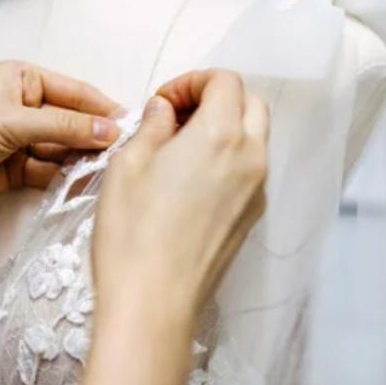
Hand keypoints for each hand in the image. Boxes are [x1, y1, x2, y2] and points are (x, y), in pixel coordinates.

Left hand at [0, 61, 119, 261]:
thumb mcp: (12, 122)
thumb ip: (64, 126)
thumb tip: (111, 130)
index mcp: (22, 78)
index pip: (75, 92)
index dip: (102, 110)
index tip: (131, 127)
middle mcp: (24, 106)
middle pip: (72, 123)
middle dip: (92, 141)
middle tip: (119, 158)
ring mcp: (21, 139)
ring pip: (63, 150)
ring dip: (79, 163)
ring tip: (101, 176)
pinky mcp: (16, 169)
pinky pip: (50, 172)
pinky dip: (63, 180)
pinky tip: (79, 187)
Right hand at [92, 69, 268, 336]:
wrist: (154, 303)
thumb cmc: (133, 232)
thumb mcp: (128, 164)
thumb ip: (153, 126)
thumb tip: (165, 110)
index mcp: (222, 135)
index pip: (226, 81)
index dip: (191, 82)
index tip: (162, 103)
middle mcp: (252, 158)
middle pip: (250, 104)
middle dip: (215, 99)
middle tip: (175, 119)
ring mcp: (257, 192)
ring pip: (254, 140)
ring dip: (224, 130)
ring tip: (179, 152)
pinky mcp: (251, 220)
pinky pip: (250, 173)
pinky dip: (228, 161)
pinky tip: (190, 184)